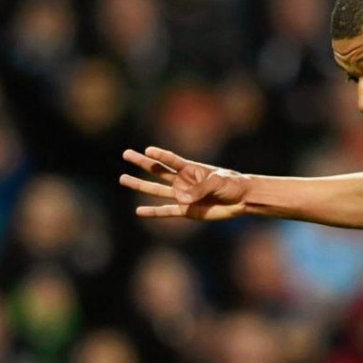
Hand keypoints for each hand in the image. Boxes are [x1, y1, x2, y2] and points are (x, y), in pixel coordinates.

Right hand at [119, 146, 249, 220]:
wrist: (240, 199)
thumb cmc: (231, 184)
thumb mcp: (218, 183)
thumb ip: (200, 189)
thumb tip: (182, 200)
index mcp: (191, 169)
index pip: (172, 160)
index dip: (160, 155)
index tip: (147, 150)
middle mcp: (183, 180)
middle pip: (158, 170)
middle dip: (142, 162)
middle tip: (126, 154)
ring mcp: (182, 195)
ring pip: (156, 190)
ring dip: (140, 185)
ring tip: (123, 178)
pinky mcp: (186, 211)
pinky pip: (166, 211)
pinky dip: (153, 212)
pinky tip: (138, 211)